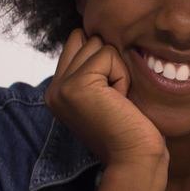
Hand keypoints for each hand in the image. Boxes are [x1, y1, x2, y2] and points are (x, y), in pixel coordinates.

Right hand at [45, 29, 166, 169]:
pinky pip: (108, 55)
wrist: (136, 158)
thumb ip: (96, 67)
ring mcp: (61, 86)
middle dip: (112, 62)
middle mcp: (54, 88)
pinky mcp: (76, 85)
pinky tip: (120, 101)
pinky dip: (122, 76)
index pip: (78, 42)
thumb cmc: (131, 128)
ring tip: (118, 100)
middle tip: (117, 98)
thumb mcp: (107, 94)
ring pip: (98, 44)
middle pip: (88, 39)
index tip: (114, 92)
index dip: (105, 57)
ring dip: (118, 70)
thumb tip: (98, 32)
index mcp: (58, 91)